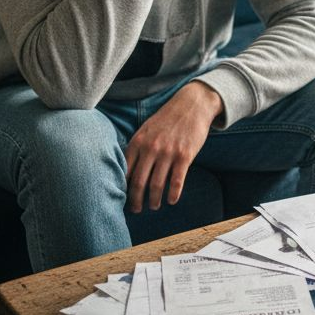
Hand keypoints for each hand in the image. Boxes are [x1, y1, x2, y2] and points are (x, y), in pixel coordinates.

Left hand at [125, 81, 223, 212]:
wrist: (192, 105)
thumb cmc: (167, 119)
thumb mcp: (146, 129)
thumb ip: (136, 147)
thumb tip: (126, 170)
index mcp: (138, 142)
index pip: (126, 171)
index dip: (123, 188)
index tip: (122, 198)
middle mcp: (151, 148)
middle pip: (139, 182)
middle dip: (136, 200)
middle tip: (136, 210)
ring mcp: (168, 152)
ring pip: (157, 184)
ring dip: (154, 200)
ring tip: (154, 206)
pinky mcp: (184, 156)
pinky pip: (177, 181)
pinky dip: (173, 194)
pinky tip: (172, 200)